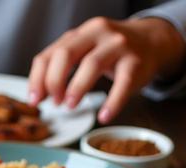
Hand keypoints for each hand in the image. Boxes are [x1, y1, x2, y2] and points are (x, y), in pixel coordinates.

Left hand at [28, 17, 185, 123]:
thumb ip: (62, 68)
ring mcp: (117, 46)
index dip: (39, 78)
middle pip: (67, 53)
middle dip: (55, 80)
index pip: (50, 53)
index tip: (35, 100)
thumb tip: (39, 94)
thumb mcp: (84, 52)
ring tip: (70, 106)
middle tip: (55, 103)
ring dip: (77, 87)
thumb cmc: (111, 53)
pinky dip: (112, 102)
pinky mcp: (135, 62)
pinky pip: (122, 84)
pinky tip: (104, 116)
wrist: (151, 41)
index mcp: (79, 34)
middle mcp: (96, 34)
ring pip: (92, 64)